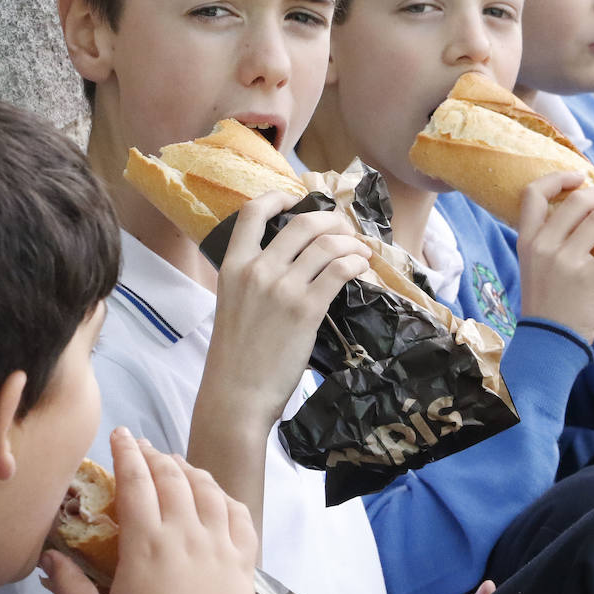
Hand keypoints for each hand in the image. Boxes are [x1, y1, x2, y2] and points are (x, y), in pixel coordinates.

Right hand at [42, 428, 257, 593]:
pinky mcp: (244, 565)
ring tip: (175, 464)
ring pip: (208, 490)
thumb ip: (69, 586)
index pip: (136, 481)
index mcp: (148, 544)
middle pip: (173, 477)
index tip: (119, 434)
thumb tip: (48, 558)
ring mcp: (220, 547)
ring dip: (189, 470)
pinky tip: (216, 497)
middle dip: (154, 455)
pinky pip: (239, 517)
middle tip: (141, 446)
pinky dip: (225, 498)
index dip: (126, 452)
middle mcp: (187, 535)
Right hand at [187, 191, 369, 532]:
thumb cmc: (234, 358)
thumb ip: (251, 279)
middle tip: (342, 229)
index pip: (251, 213)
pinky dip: (355, 263)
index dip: (278, 197)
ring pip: (326, 244)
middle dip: (329, 220)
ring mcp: (282, 288)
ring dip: (349, 241)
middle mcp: (257, 270)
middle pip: (301, 224)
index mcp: (232, 266)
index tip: (296, 200)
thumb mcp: (232, 305)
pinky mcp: (307, 309)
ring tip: (360, 249)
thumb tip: (287, 264)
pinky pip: (339, 271)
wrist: (236, 395)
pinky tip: (361, 267)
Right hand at [517, 173, 593, 343]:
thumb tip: (584, 213)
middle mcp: (542, 246)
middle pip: (577, 201)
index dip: (558, 178)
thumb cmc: (547, 302)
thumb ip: (549, 240)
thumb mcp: (534, 265)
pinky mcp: (586, 279)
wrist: (548, 341)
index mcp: (527, 240)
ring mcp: (563, 262)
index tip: (580, 176)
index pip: (534, 194)